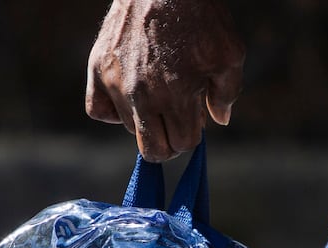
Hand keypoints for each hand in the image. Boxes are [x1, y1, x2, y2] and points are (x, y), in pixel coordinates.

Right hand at [86, 0, 244, 161]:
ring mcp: (116, 84)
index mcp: (177, 97)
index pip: (182, 144)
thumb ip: (228, 93)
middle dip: (169, 141)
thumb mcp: (229, 54)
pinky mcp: (97, 69)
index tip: (193, 117)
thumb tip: (219, 120)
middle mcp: (142, 96)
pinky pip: (99, 112)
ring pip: (130, 128)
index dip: (192, 134)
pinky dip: (113, 110)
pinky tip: (129, 94)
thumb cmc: (200, 17)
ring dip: (145, 118)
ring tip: (157, 90)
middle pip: (153, 150)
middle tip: (175, 120)